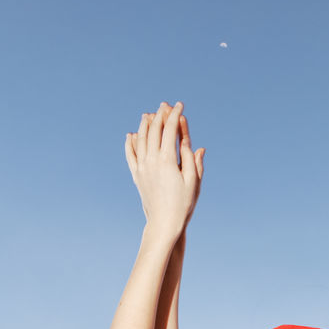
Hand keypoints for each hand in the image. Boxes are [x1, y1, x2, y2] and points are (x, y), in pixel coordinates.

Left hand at [124, 102, 204, 239]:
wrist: (163, 223)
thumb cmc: (183, 204)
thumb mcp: (194, 182)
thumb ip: (193, 162)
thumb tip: (198, 146)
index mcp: (168, 160)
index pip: (170, 129)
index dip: (175, 115)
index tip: (180, 106)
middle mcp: (152, 161)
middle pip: (154, 130)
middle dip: (160, 115)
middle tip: (165, 106)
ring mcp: (142, 167)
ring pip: (140, 139)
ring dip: (145, 125)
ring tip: (149, 115)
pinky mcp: (137, 176)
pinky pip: (130, 155)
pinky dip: (130, 143)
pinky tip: (131, 135)